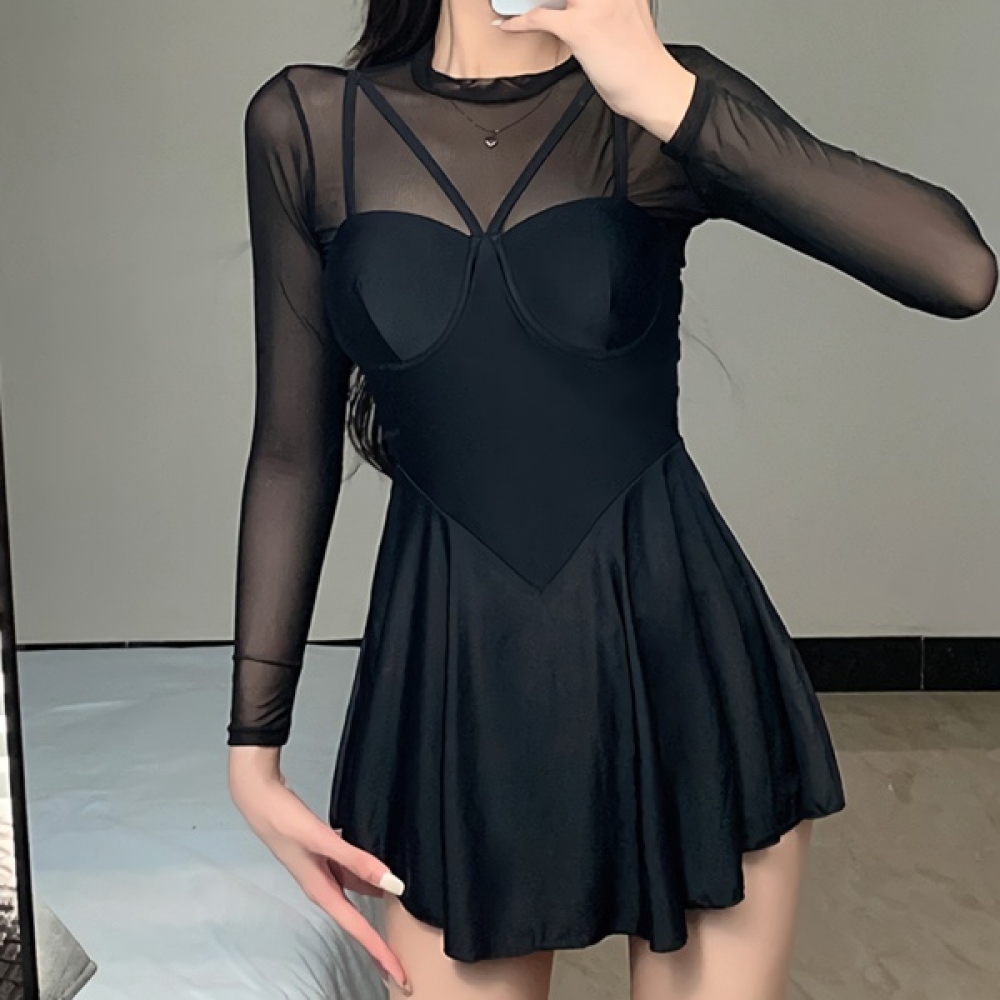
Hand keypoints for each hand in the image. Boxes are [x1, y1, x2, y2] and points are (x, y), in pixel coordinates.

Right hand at [229, 750, 412, 994]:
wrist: (259, 797)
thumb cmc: (284, 820)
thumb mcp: (323, 840)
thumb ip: (358, 861)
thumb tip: (394, 883)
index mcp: (322, 891)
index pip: (358, 930)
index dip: (380, 953)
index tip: (401, 976)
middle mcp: (323, 887)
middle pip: (358, 921)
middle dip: (379, 942)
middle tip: (405, 961)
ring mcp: (322, 871)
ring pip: (357, 895)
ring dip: (376, 906)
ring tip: (401, 914)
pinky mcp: (322, 854)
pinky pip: (351, 873)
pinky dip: (368, 876)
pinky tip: (380, 868)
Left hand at [491, 0, 688, 118]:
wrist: (653, 86)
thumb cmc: (640, 61)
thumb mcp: (627, 15)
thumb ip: (606, 4)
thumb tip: (576, 4)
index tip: (558, 1)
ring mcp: (594, 5)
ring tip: (514, 3)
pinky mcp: (580, 28)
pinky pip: (539, 17)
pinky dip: (518, 21)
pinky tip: (507, 22)